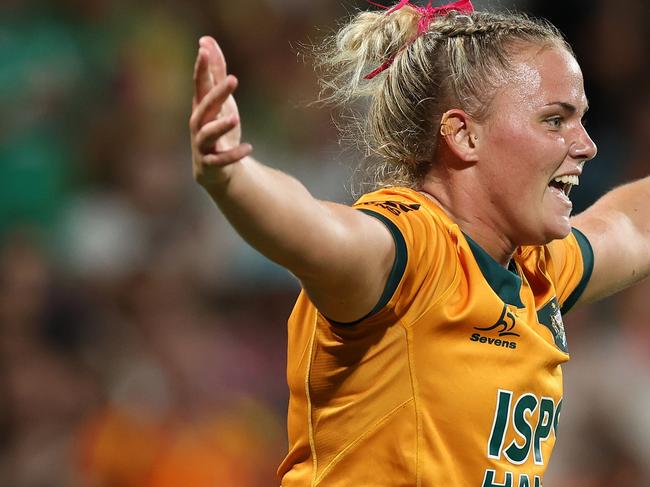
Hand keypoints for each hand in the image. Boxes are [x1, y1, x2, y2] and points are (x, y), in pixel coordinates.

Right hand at [189, 36, 251, 187]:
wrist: (217, 170)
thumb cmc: (218, 128)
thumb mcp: (220, 100)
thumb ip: (215, 72)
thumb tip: (206, 40)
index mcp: (201, 107)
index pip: (199, 85)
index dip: (201, 68)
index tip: (204, 49)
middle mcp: (198, 125)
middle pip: (205, 107)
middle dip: (216, 94)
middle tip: (233, 79)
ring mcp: (203, 145)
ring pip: (208, 134)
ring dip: (220, 126)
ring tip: (235, 118)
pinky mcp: (211, 164)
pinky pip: (221, 159)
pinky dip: (234, 154)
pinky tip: (249, 148)